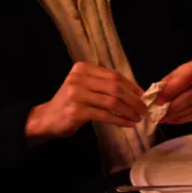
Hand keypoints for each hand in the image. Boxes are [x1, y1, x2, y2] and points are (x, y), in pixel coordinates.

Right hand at [25, 62, 145, 139]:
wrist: (47, 118)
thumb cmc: (71, 103)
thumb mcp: (85, 87)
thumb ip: (104, 85)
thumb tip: (136, 92)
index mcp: (82, 68)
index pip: (114, 75)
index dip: (132, 86)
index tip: (143, 96)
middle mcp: (78, 78)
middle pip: (115, 87)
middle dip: (134, 100)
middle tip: (144, 110)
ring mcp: (76, 94)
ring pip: (112, 101)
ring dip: (129, 111)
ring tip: (138, 118)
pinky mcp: (76, 111)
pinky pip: (105, 115)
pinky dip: (120, 120)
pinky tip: (129, 124)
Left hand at [158, 59, 191, 123]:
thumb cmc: (188, 76)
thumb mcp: (176, 73)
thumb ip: (167, 83)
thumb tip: (155, 97)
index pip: (184, 80)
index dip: (170, 91)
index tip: (157, 100)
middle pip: (188, 97)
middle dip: (171, 107)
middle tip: (157, 114)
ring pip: (190, 108)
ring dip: (174, 115)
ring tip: (161, 118)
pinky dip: (181, 119)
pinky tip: (171, 119)